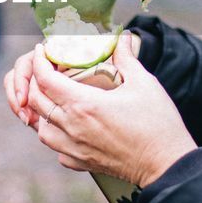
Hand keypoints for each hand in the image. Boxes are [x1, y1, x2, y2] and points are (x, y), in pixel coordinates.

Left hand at [3, 33, 194, 186]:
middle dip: (35, 81)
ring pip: (41, 129)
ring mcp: (74, 149)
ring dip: (42, 111)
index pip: (46, 79)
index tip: (42, 50)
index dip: (39, 61)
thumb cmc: (158, 123)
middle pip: (37, 102)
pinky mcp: (81, 163)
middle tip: (45, 69)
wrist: (166, 164)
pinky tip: (68, 128)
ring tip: (53, 99)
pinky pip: (56, 150)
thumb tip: (122, 38)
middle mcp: (72, 127)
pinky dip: (56, 136)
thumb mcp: (144, 83)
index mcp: (84, 104)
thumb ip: (126, 58)